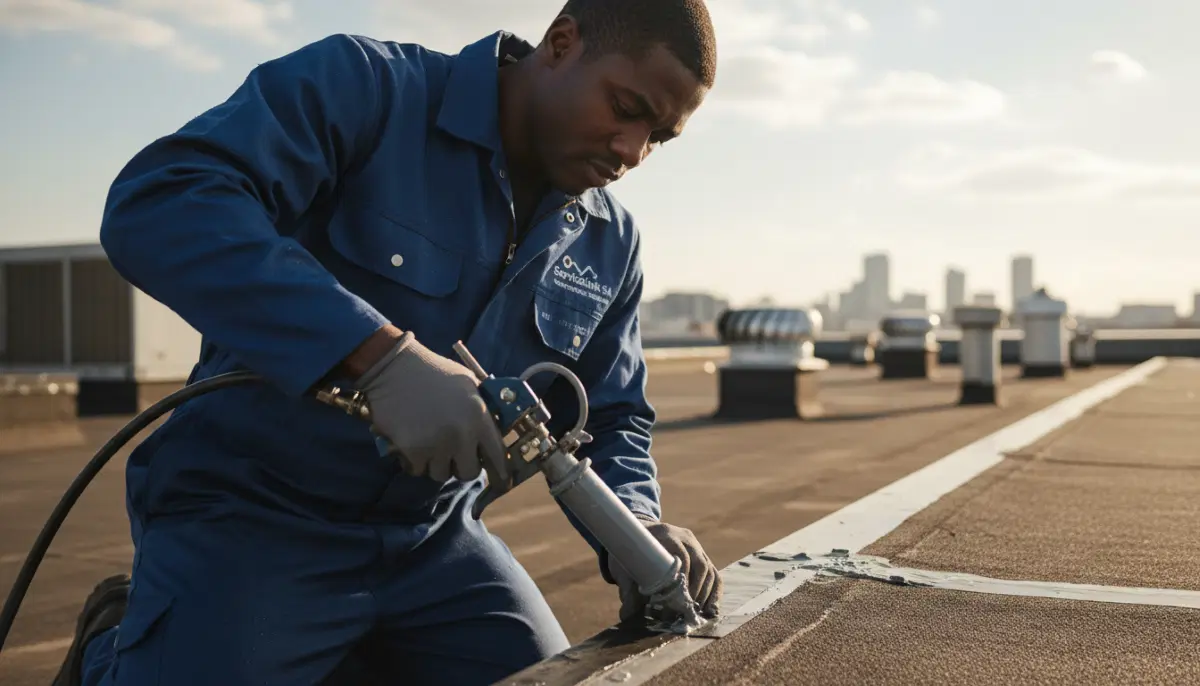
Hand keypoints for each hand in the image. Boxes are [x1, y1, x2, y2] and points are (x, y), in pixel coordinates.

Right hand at [355, 330, 509, 487]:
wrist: (394, 368)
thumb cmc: (433, 372)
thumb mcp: (468, 384)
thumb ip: (481, 410)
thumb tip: (489, 434)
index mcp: (479, 416)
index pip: (497, 454)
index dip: (500, 470)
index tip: (501, 480)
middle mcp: (461, 435)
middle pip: (469, 472)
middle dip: (461, 466)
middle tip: (453, 455)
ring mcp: (436, 445)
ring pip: (441, 473)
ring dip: (436, 464)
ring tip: (429, 444)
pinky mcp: (413, 452)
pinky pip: (418, 470)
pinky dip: (415, 462)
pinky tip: (411, 443)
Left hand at [606, 517, 721, 622]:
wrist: (637, 534)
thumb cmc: (630, 552)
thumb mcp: (624, 564)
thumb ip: (627, 587)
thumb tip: (626, 614)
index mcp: (665, 535)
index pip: (682, 557)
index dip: (682, 580)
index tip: (676, 601)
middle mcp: (685, 538)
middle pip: (700, 565)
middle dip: (696, 591)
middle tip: (686, 611)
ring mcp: (696, 546)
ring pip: (710, 571)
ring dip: (705, 595)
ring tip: (696, 613)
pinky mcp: (702, 556)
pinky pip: (714, 575)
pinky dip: (714, 593)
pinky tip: (708, 609)